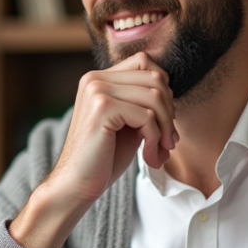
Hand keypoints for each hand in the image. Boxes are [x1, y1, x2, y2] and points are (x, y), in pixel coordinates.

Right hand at [10, 52, 176, 247]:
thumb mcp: (128, 123)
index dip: (163, 91)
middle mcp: (95, 79)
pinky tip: (149, 157)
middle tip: (168, 142)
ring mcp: (96, 91)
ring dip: (166, 128)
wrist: (76, 185)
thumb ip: (143, 103)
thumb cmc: (103, 158)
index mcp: (99, 79)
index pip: (145, 62)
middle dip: (169, 112)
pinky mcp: (102, 108)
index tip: (164, 123)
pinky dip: (155, 139)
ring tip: (160, 151)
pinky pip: (146, 116)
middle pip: (155, 78)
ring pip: (155, 96)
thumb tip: (172, 92)